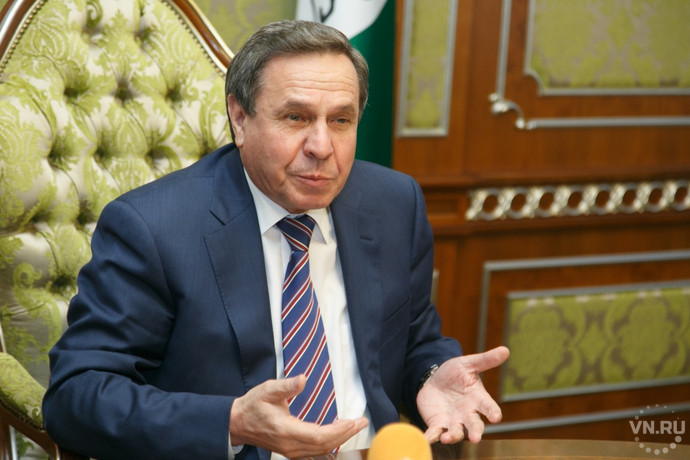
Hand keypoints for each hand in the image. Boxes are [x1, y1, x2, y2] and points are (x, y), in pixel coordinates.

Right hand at [229, 375, 368, 456]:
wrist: (237, 423)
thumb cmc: (252, 406)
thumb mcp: (268, 390)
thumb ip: (286, 386)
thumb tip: (303, 379)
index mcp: (286, 430)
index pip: (319, 435)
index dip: (340, 430)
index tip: (354, 421)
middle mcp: (290, 445)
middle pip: (324, 446)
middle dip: (346, 434)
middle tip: (361, 423)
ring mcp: (290, 450)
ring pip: (320, 451)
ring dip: (339, 440)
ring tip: (352, 427)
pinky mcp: (290, 450)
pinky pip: (314, 453)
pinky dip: (328, 446)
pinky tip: (336, 438)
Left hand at [416, 346, 509, 444]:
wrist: (433, 379)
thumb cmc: (454, 373)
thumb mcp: (468, 364)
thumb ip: (485, 360)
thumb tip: (505, 350)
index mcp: (478, 399)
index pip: (489, 407)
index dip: (493, 412)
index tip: (496, 417)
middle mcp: (467, 413)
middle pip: (474, 425)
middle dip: (475, 432)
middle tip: (476, 438)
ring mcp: (453, 421)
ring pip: (456, 433)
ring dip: (452, 437)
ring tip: (447, 438)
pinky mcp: (437, 424)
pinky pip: (435, 433)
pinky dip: (431, 437)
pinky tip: (427, 439)